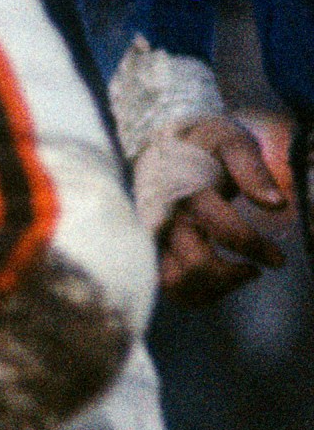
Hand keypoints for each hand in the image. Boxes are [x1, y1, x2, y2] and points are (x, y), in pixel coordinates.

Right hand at [151, 114, 293, 304]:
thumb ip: (253, 171)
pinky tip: (216, 281)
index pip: (223, 228)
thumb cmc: (204, 143)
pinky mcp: (149, 243)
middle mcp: (166, 216)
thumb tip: (276, 204)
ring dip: (210, 289)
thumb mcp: (233, 143)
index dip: (256, 247)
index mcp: (187, 190)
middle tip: (255, 270)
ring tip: (234, 277)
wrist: (159, 137)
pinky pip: (165, 282)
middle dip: (232, 275)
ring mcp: (153, 233)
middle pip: (194, 265)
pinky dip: (192, 291)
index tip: (279, 259)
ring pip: (174, 281)